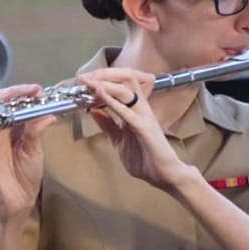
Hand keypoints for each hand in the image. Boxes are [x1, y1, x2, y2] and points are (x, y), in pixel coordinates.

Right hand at [0, 84, 55, 223]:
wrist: (18, 202)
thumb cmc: (25, 177)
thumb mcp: (35, 150)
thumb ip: (36, 130)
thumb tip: (48, 113)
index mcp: (11, 129)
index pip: (12, 105)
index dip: (23, 95)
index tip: (39, 91)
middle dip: (14, 93)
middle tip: (33, 91)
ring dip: (2, 101)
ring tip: (21, 96)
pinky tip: (3, 112)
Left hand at [78, 68, 188, 189]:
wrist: (164, 176)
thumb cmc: (146, 159)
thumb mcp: (119, 140)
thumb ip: (108, 125)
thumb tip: (93, 111)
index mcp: (136, 110)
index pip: (122, 84)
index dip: (103, 78)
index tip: (85, 80)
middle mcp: (141, 108)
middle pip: (126, 78)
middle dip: (103, 74)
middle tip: (84, 77)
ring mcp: (144, 116)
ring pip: (126, 89)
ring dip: (105, 83)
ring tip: (88, 81)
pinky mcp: (144, 127)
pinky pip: (126, 110)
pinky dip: (112, 100)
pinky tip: (100, 93)